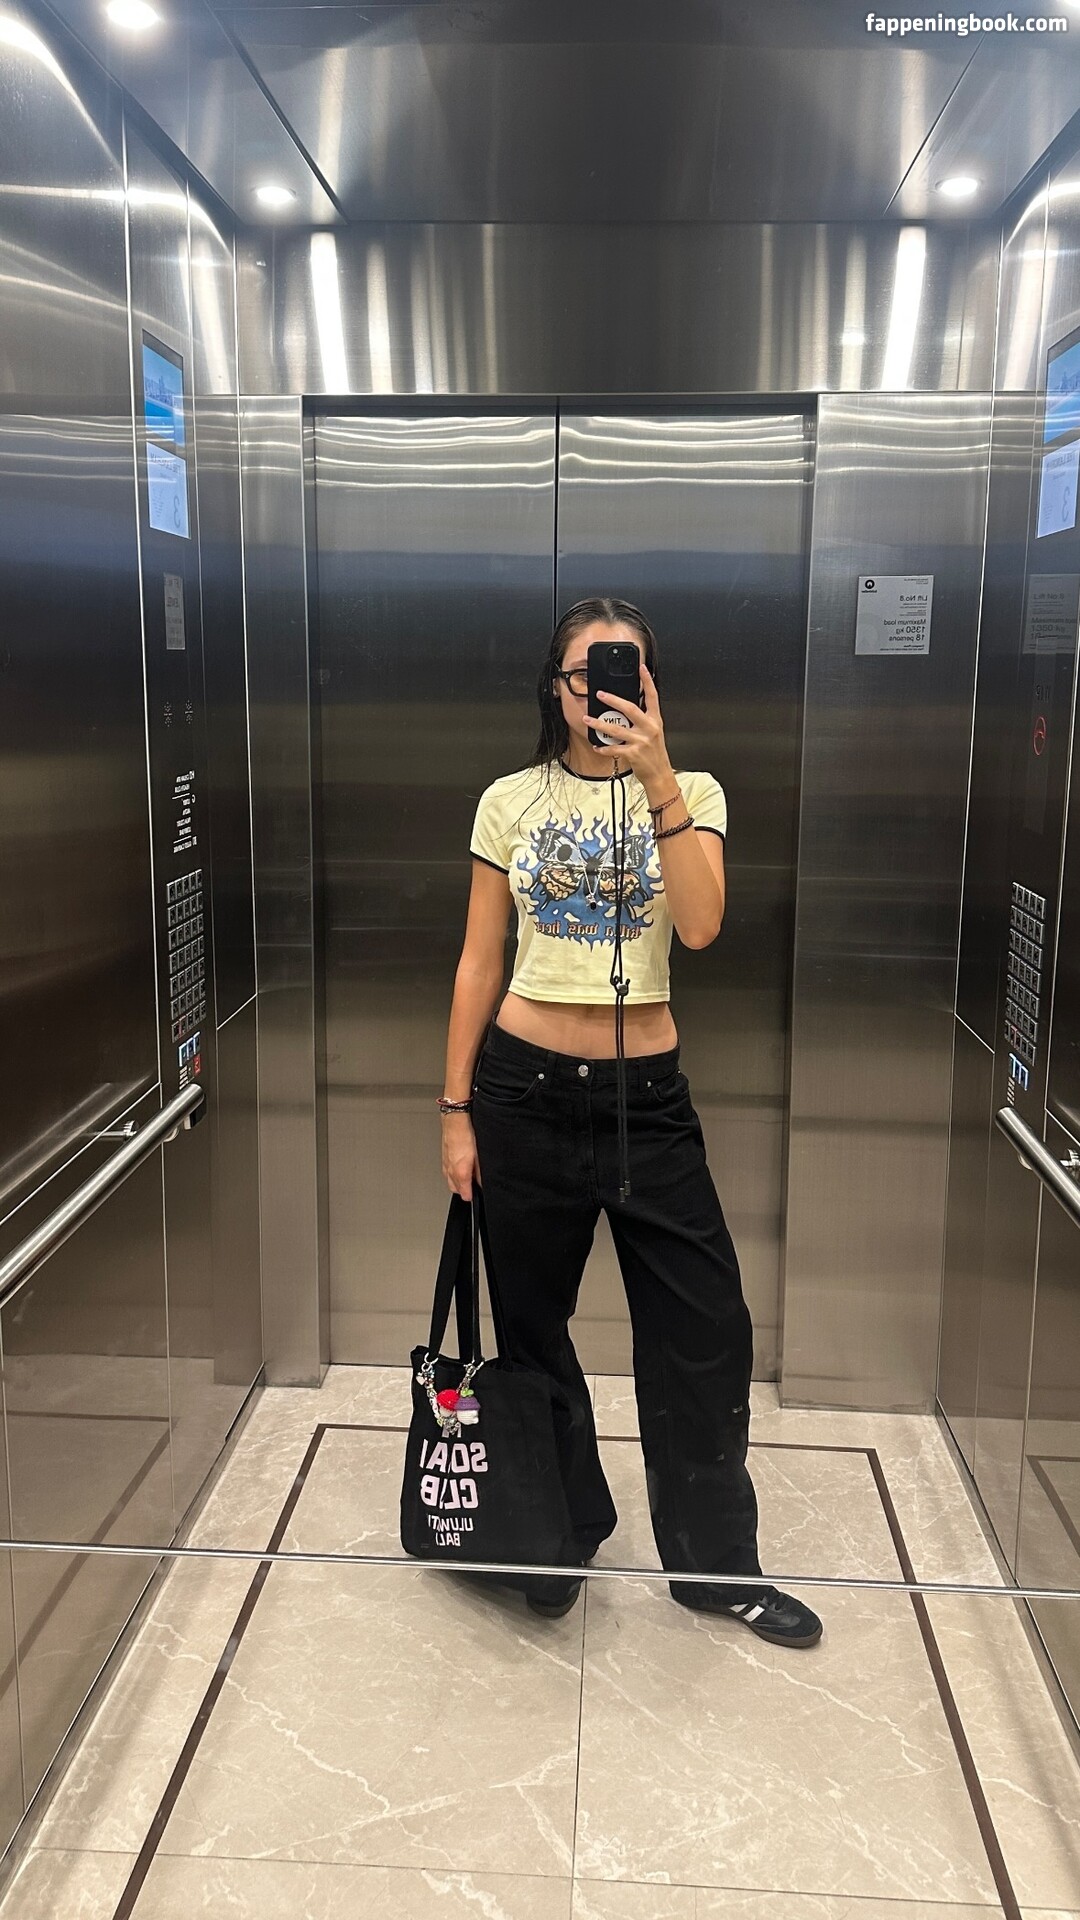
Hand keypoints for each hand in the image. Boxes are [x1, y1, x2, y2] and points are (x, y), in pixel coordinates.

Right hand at [442, 1112, 480, 1200]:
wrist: (455, 1119)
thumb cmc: (466, 1133)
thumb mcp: (479, 1154)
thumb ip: (481, 1171)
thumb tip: (482, 1181)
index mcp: (460, 1171)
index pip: (464, 1192)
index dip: (472, 1196)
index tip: (477, 1195)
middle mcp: (451, 1169)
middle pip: (455, 1189)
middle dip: (464, 1191)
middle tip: (473, 1188)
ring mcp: (446, 1163)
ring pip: (450, 1181)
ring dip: (457, 1183)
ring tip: (467, 1179)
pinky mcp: (444, 1157)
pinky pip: (447, 1172)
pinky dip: (452, 1174)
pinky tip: (459, 1169)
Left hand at [585, 662, 673, 795]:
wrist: (659, 774)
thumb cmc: (654, 753)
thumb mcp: (654, 732)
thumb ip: (643, 719)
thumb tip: (627, 707)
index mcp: (655, 720)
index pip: (652, 696)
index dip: (647, 681)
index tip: (641, 668)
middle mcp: (649, 728)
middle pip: (630, 709)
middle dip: (613, 700)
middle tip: (600, 694)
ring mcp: (641, 741)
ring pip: (616, 729)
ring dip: (599, 724)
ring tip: (587, 719)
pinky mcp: (633, 753)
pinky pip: (614, 748)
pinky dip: (603, 748)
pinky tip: (597, 745)